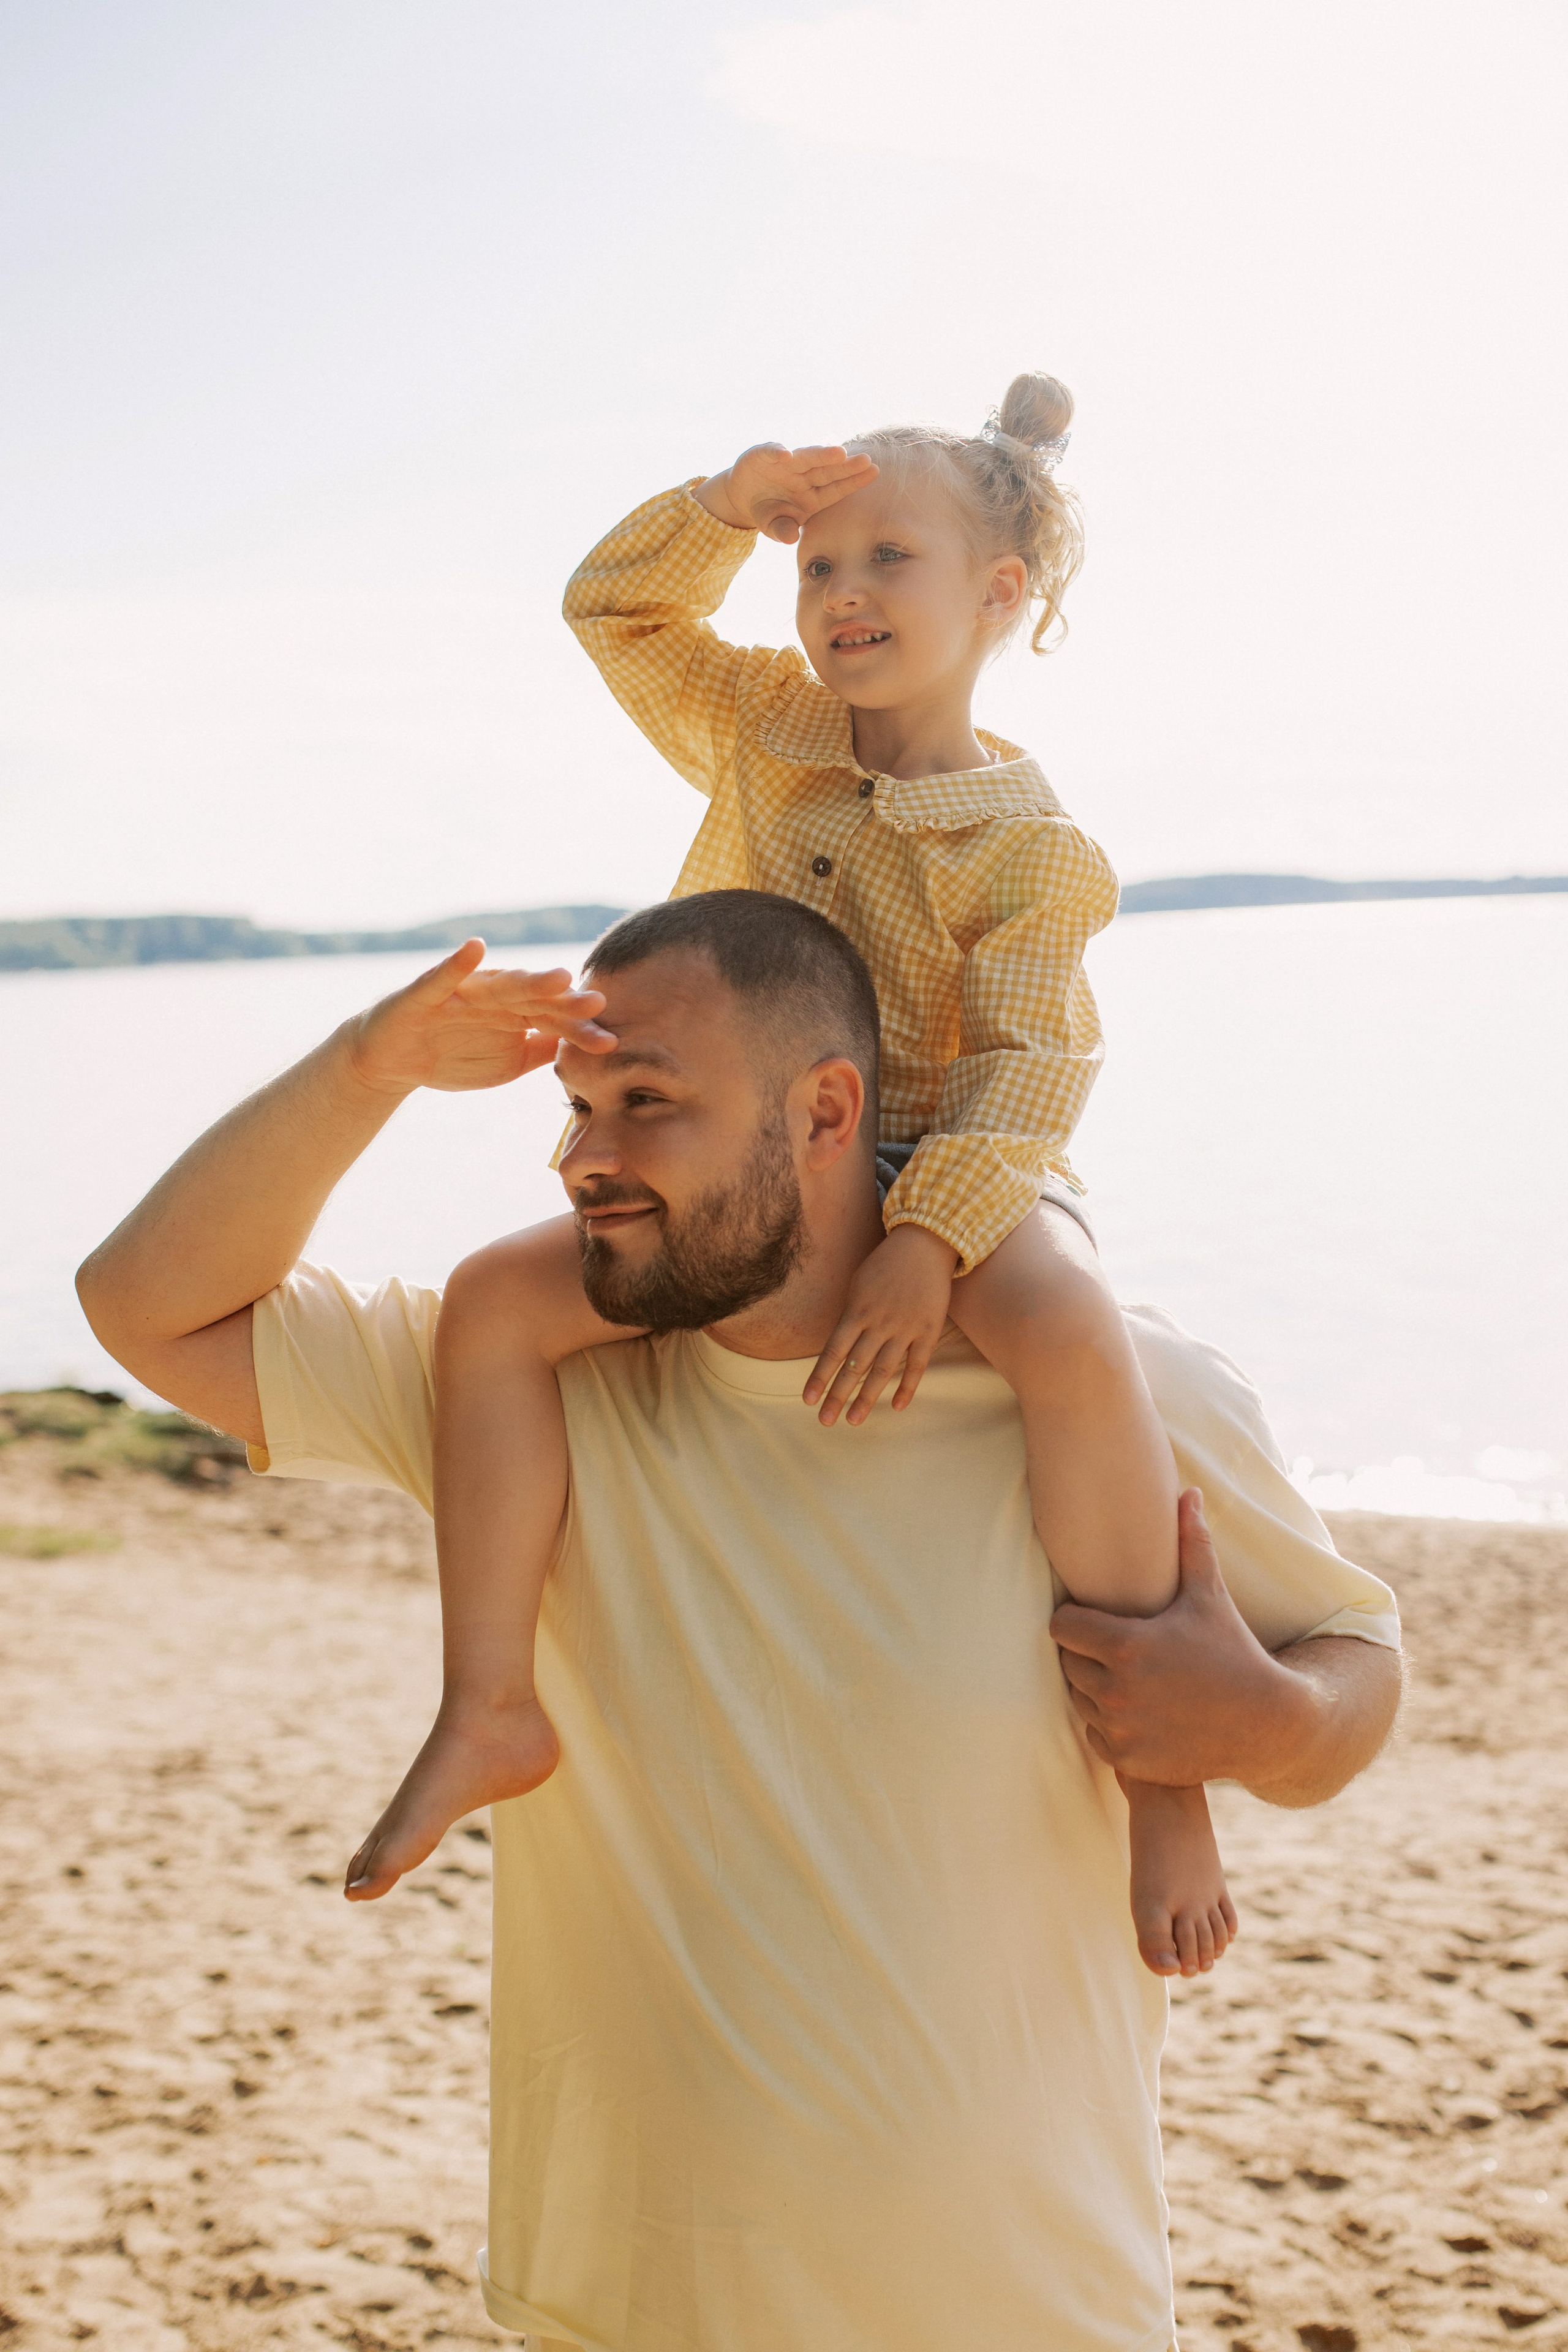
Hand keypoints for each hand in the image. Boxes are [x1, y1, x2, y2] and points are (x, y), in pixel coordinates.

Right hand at [344, 939, 616, 1099]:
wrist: (391, 1061)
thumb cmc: (453, 1056)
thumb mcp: (507, 1063)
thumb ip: (542, 1051)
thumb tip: (587, 1047)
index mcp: (514, 1013)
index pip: (553, 1020)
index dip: (580, 1030)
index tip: (610, 1042)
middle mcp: (494, 996)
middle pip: (535, 998)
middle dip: (564, 1001)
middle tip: (596, 1002)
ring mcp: (461, 991)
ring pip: (500, 985)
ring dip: (529, 980)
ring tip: (559, 976)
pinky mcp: (425, 992)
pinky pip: (444, 975)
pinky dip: (459, 962)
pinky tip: (476, 947)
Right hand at [696, 442, 878, 544]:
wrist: (743, 495)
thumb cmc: (768, 512)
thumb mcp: (773, 526)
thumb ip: (782, 531)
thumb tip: (790, 537)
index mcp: (812, 495)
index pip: (836, 487)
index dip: (854, 480)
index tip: (873, 472)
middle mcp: (803, 476)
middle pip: (826, 470)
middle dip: (845, 465)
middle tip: (866, 459)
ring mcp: (786, 464)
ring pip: (805, 457)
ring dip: (820, 455)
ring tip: (838, 453)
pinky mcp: (764, 455)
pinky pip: (771, 452)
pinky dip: (776, 453)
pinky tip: (784, 454)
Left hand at [803, 1224, 957, 1426]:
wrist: (925, 1243)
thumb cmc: (886, 1263)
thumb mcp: (858, 1284)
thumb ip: (850, 1315)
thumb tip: (839, 1345)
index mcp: (857, 1311)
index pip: (833, 1351)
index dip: (819, 1377)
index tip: (808, 1400)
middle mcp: (878, 1323)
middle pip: (855, 1367)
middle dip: (838, 1395)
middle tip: (825, 1421)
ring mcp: (905, 1328)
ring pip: (883, 1370)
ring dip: (867, 1398)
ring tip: (853, 1421)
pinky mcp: (928, 1330)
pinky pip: (917, 1364)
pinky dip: (907, 1386)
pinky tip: (896, 1406)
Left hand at [1050, 1490, 1303, 1786]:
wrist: (1266, 1725)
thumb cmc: (1234, 1651)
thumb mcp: (1210, 1597)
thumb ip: (1192, 1543)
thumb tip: (1188, 1491)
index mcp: (1127, 1646)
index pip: (1061, 1626)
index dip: (1076, 1620)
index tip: (1096, 1619)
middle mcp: (1117, 1690)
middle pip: (1067, 1662)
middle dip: (1086, 1653)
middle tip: (1116, 1648)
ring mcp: (1122, 1729)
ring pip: (1078, 1699)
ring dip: (1095, 1688)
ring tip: (1131, 1677)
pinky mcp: (1128, 1760)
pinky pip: (1095, 1734)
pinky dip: (1109, 1725)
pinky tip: (1140, 1710)